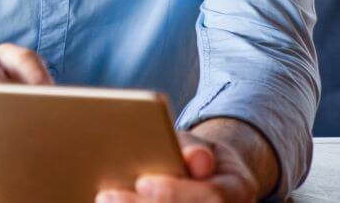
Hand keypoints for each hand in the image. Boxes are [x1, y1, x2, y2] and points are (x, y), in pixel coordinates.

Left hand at [95, 130, 257, 202]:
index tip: (142, 182)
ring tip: (104, 200)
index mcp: (235, 190)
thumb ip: (193, 148)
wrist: (210, 176)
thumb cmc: (195, 157)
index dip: (175, 192)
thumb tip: (197, 161)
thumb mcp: (198, 143)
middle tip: (106, 196)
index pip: (212, 197)